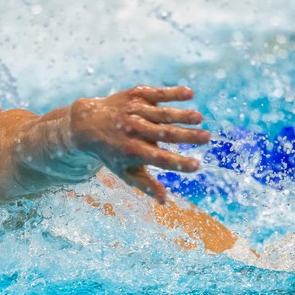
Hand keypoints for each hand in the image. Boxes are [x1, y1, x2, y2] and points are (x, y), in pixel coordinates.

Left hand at [69, 86, 209, 203]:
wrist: (88, 122)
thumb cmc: (111, 152)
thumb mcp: (124, 171)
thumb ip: (145, 185)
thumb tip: (165, 201)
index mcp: (132, 151)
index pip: (158, 158)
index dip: (177, 163)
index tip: (197, 165)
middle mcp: (133, 129)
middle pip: (164, 134)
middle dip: (187, 136)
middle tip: (207, 138)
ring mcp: (134, 110)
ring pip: (162, 113)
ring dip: (182, 115)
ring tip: (199, 119)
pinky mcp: (136, 95)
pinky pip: (157, 93)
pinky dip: (172, 93)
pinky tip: (190, 94)